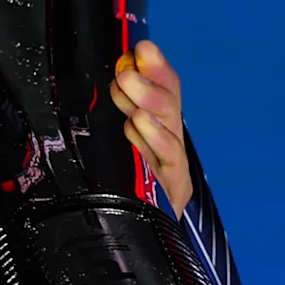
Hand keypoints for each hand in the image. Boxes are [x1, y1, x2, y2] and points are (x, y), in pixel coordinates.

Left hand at [112, 36, 193, 203]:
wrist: (140, 237)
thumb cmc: (124, 188)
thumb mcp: (116, 147)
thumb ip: (117, 116)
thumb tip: (111, 75)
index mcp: (160, 129)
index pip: (166, 90)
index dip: (157, 67)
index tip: (141, 47)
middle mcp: (171, 144)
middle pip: (169, 105)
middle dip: (148, 82)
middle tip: (124, 68)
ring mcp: (173, 167)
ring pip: (168, 128)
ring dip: (147, 103)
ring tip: (127, 85)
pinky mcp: (172, 191)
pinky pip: (167, 161)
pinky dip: (154, 139)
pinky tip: (140, 125)